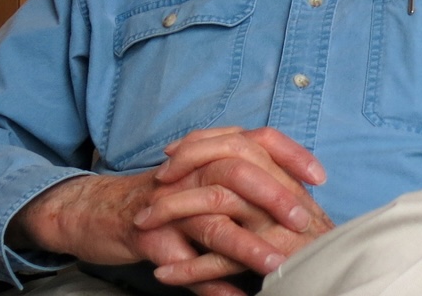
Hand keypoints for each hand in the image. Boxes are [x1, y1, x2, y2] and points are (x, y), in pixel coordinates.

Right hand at [8, 127, 331, 295]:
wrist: (101, 210)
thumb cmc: (168, 198)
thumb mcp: (210, 181)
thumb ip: (249, 185)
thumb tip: (301, 202)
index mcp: (214, 153)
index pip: (259, 140)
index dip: (292, 154)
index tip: (320, 178)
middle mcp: (193, 170)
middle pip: (238, 171)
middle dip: (274, 196)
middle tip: (302, 221)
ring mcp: (171, 202)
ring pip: (212, 219)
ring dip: (246, 245)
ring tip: (275, 265)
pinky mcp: (149, 234)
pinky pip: (183, 259)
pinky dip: (208, 282)